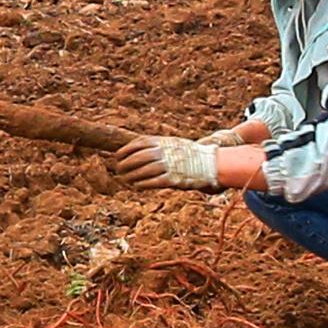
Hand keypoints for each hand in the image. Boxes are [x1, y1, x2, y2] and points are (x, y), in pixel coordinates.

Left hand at [106, 137, 227, 193]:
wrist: (211, 163)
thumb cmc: (189, 153)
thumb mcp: (173, 143)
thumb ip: (157, 145)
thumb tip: (138, 149)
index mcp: (163, 141)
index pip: (138, 144)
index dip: (125, 150)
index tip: (117, 156)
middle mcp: (164, 152)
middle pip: (138, 158)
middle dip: (125, 164)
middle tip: (118, 169)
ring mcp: (169, 166)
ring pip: (143, 171)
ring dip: (131, 176)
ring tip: (125, 179)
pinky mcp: (174, 179)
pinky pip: (153, 182)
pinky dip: (142, 184)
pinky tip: (136, 185)